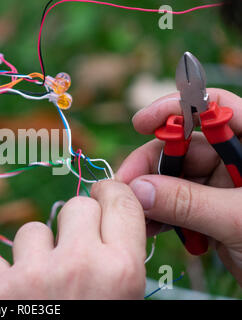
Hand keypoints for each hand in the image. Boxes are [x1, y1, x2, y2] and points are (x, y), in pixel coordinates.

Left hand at [0, 181, 145, 298]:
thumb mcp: (128, 298)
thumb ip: (124, 258)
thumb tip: (116, 220)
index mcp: (122, 270)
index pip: (120, 198)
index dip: (111, 196)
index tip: (103, 201)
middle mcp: (79, 264)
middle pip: (75, 205)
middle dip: (76, 225)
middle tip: (74, 254)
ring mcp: (34, 274)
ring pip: (32, 229)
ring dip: (37, 252)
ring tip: (43, 284)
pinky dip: (4, 278)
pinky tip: (16, 298)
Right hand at [117, 88, 241, 283]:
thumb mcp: (237, 219)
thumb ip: (187, 202)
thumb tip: (138, 189)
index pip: (214, 108)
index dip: (175, 109)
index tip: (140, 124)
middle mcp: (236, 160)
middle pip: (183, 146)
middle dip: (150, 166)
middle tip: (124, 186)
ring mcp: (222, 185)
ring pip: (174, 178)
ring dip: (150, 194)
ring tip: (132, 212)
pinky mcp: (210, 210)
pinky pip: (176, 204)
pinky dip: (160, 214)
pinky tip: (147, 226)